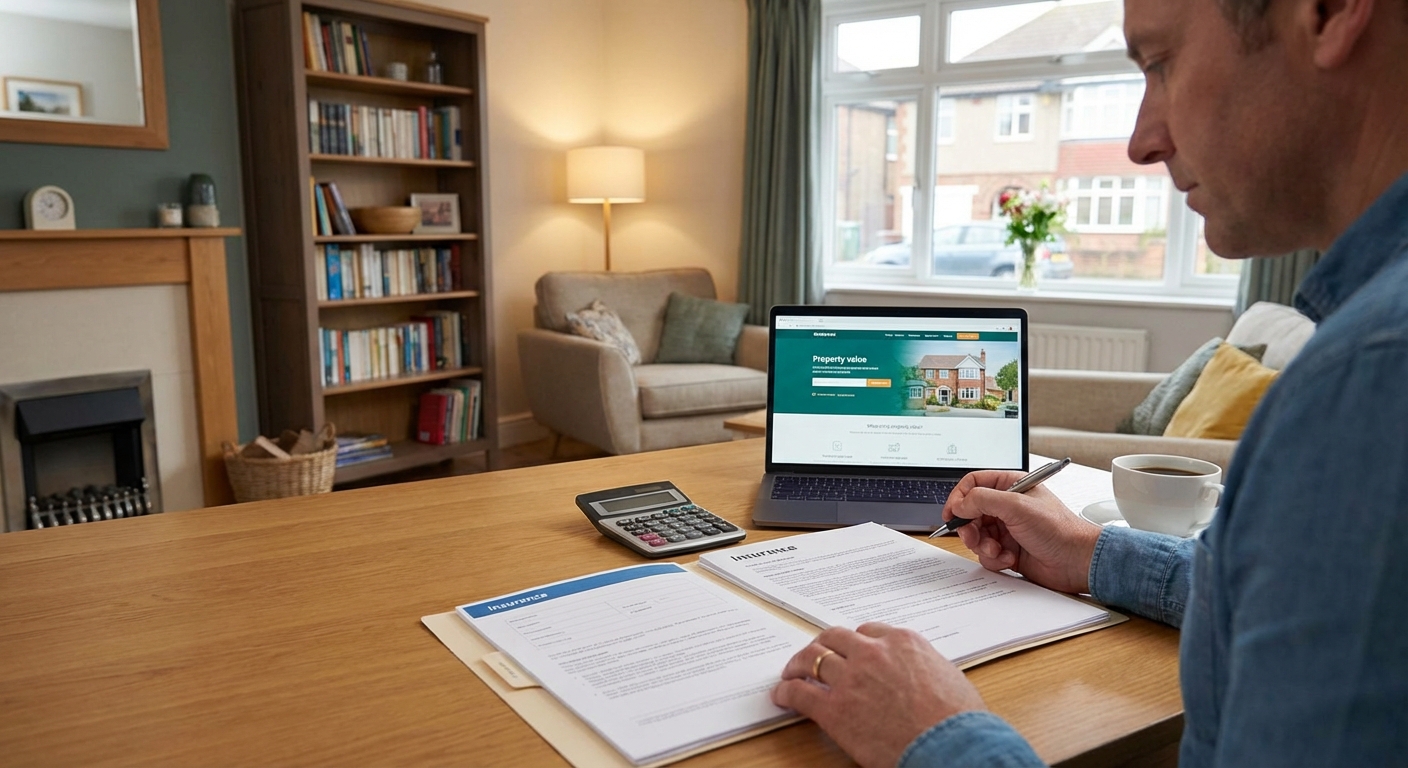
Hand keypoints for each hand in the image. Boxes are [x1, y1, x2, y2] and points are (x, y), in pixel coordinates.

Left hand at [771, 623, 984, 767]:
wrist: (951, 745)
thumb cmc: (959, 720)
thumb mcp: (948, 678)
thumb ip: (926, 668)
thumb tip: (923, 677)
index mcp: (902, 643)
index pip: (868, 632)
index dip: (855, 643)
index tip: (849, 650)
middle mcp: (873, 653)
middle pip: (834, 638)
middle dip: (822, 646)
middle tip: (814, 655)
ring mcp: (851, 679)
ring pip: (812, 658)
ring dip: (798, 664)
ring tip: (792, 672)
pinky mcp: (835, 709)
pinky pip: (800, 692)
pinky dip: (786, 691)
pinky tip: (782, 696)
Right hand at [942, 470, 1101, 594]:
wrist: (1077, 561)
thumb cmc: (1059, 529)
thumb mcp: (1017, 506)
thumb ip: (982, 500)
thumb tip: (959, 504)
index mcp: (1010, 486)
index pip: (973, 484)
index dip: (959, 498)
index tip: (952, 514)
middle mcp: (1007, 506)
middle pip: (970, 512)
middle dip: (969, 528)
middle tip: (973, 537)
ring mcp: (1006, 529)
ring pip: (976, 535)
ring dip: (983, 546)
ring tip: (998, 550)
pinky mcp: (1008, 550)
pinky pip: (986, 554)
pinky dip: (994, 559)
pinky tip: (1010, 559)